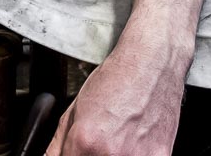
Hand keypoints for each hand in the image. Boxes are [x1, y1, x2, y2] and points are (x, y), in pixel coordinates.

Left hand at [45, 28, 189, 155]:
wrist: (152, 64)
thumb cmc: (117, 79)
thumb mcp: (75, 109)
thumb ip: (58, 144)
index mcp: (86, 140)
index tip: (72, 151)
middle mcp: (112, 153)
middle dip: (87, 155)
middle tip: (95, 143)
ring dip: (112, 155)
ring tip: (115, 140)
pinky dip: (135, 154)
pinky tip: (133, 141)